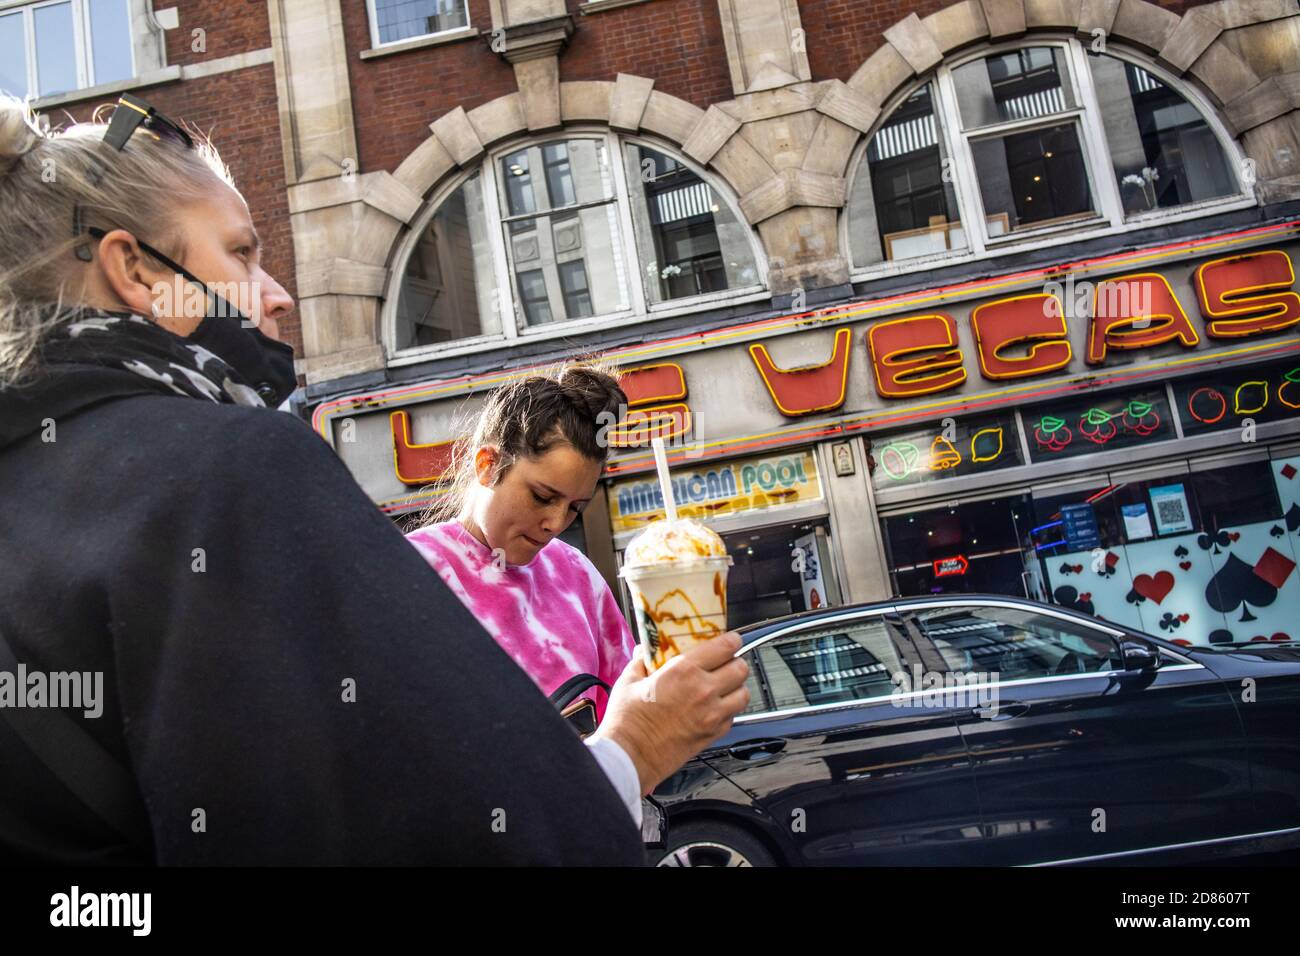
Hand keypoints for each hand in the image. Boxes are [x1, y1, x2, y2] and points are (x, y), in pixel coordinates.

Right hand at [589, 632, 748, 795]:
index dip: (732, 640)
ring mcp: (712, 714)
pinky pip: (734, 716)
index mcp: (684, 671)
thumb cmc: (627, 722)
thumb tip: (645, 652)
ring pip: (744, 694)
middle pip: (741, 668)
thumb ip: (641, 662)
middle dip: (735, 662)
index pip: (725, 646)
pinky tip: (713, 708)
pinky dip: (729, 710)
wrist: (630, 757)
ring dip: (736, 687)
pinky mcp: (713, 734)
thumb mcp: (629, 681)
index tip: (730, 640)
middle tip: (725, 663)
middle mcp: (703, 690)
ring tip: (724, 687)